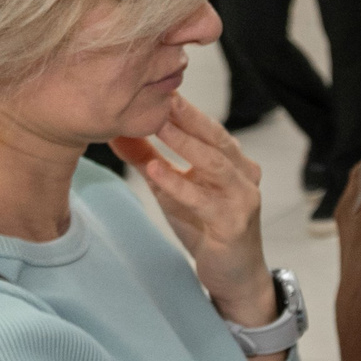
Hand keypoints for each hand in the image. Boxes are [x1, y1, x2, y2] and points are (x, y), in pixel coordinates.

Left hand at [113, 97, 276, 358]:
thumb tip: (116, 132)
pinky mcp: (234, 225)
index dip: (184, 107)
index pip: (208, 127)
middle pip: (215, 138)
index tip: (157, 84)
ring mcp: (243, 199)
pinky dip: (180, 185)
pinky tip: (157, 173)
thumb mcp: (173, 190)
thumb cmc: (208, 229)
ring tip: (158, 125)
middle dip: (187, 116)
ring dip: (186, 143)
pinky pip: (205, 201)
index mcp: (233, 162)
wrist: (235, 276)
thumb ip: (150, 160)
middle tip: (159, 92)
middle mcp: (244, 175)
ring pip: (214, 164)